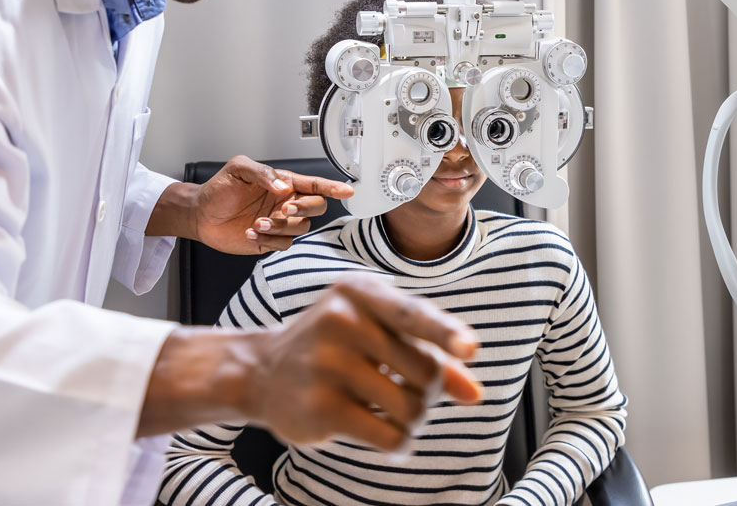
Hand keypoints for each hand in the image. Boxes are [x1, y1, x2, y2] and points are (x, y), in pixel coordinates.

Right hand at [138, 274, 482, 448]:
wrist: (261, 371)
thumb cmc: (335, 348)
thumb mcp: (377, 334)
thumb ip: (428, 355)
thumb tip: (475, 393)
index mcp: (359, 292)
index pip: (412, 313)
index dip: (445, 332)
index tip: (470, 349)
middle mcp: (341, 321)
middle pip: (426, 370)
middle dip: (430, 392)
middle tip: (410, 394)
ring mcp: (327, 364)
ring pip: (410, 407)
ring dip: (415, 420)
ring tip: (397, 416)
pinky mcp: (321, 407)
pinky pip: (389, 435)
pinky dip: (400, 444)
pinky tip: (392, 440)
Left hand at [146, 155, 353, 253]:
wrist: (201, 214)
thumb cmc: (219, 188)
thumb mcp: (238, 169)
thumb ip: (263, 174)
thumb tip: (284, 187)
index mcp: (283, 184)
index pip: (314, 185)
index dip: (332, 187)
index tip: (347, 190)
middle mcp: (286, 203)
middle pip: (316, 208)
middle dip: (304, 209)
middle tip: (284, 209)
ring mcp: (279, 223)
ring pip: (301, 228)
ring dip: (282, 227)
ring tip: (257, 223)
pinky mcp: (270, 242)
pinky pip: (284, 245)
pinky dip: (269, 240)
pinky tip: (250, 234)